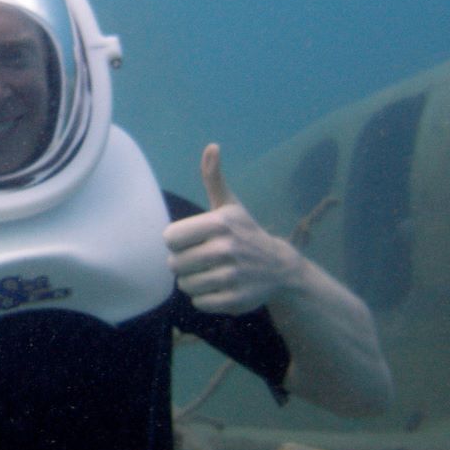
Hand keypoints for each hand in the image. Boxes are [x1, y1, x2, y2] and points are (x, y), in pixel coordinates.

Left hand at [163, 144, 300, 315]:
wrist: (280, 267)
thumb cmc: (245, 232)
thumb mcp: (230, 205)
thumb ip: (214, 178)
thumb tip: (211, 146)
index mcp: (220, 223)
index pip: (169, 238)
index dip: (177, 241)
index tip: (191, 240)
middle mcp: (226, 249)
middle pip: (174, 264)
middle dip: (183, 263)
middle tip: (201, 259)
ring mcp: (232, 276)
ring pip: (184, 285)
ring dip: (192, 281)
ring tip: (210, 272)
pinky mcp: (234, 300)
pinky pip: (199, 302)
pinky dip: (204, 298)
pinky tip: (219, 287)